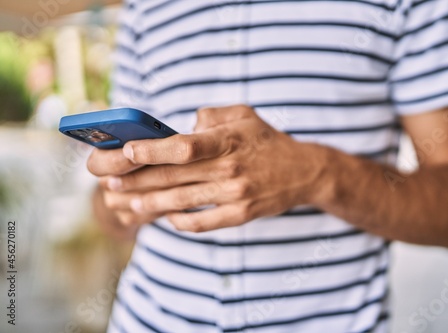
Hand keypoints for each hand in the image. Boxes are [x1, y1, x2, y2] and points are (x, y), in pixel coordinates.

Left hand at [98, 105, 327, 231]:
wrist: (304, 171)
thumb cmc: (267, 140)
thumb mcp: (244, 114)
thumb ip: (211, 115)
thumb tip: (183, 127)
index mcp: (228, 141)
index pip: (183, 147)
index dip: (152, 151)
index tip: (126, 152)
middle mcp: (229, 170)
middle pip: (173, 177)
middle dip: (135, 180)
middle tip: (109, 181)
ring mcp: (234, 196)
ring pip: (181, 202)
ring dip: (149, 203)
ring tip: (125, 201)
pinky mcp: (240, 216)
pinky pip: (202, 223)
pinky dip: (179, 221)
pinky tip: (165, 216)